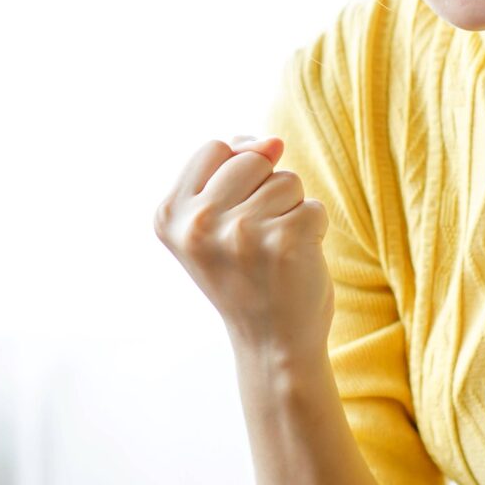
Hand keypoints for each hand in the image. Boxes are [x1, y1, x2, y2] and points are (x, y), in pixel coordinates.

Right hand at [153, 135, 332, 356]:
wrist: (271, 343)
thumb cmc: (246, 274)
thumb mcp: (216, 219)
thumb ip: (230, 168)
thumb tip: (273, 141)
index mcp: (169, 214)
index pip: (216, 148)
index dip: (238, 174)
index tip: (233, 219)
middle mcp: (198, 223)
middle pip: (253, 159)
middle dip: (266, 191)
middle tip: (255, 242)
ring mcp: (240, 232)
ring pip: (287, 181)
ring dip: (291, 212)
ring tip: (274, 253)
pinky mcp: (284, 240)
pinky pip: (314, 207)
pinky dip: (314, 231)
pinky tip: (295, 263)